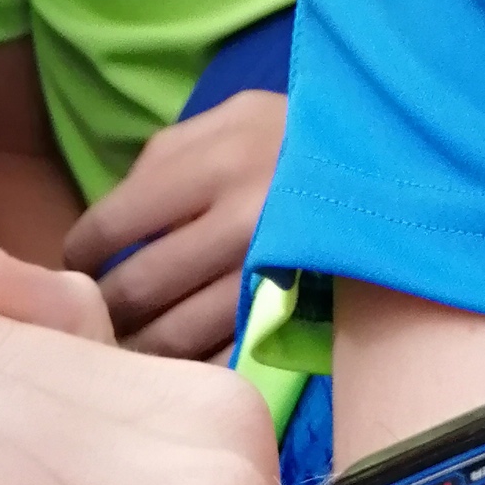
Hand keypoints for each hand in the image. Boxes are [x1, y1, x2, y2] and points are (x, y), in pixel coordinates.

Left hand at [62, 88, 289, 357]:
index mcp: (217, 159)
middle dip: (107, 309)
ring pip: (173, 337)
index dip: (81, 255)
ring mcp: (275, 275)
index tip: (81, 265)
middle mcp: (245, 218)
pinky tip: (186, 357)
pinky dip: (192, 366)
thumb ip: (164, 158)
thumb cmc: (303, 137)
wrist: (403, 165)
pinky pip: (221, 360)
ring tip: (135, 341)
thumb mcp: (236, 118)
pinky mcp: (298, 319)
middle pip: (136, 290)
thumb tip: (105, 223)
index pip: (109, 227)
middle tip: (102, 312)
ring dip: (142, 347)